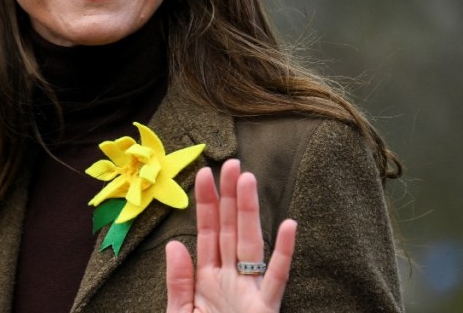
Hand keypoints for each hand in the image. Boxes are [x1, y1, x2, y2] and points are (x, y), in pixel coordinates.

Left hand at [165, 159, 297, 312]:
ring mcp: (250, 292)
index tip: (205, 174)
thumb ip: (178, 281)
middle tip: (231, 163)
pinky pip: (277, 277)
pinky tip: (288, 225)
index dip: (206, 203)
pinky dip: (284, 252)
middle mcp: (230, 279)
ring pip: (251, 244)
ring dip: (249, 212)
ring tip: (248, 180)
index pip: (208, 232)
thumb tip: (174, 244)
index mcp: (208, 279)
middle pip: (230, 229)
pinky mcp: (266, 309)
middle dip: (229, 196)